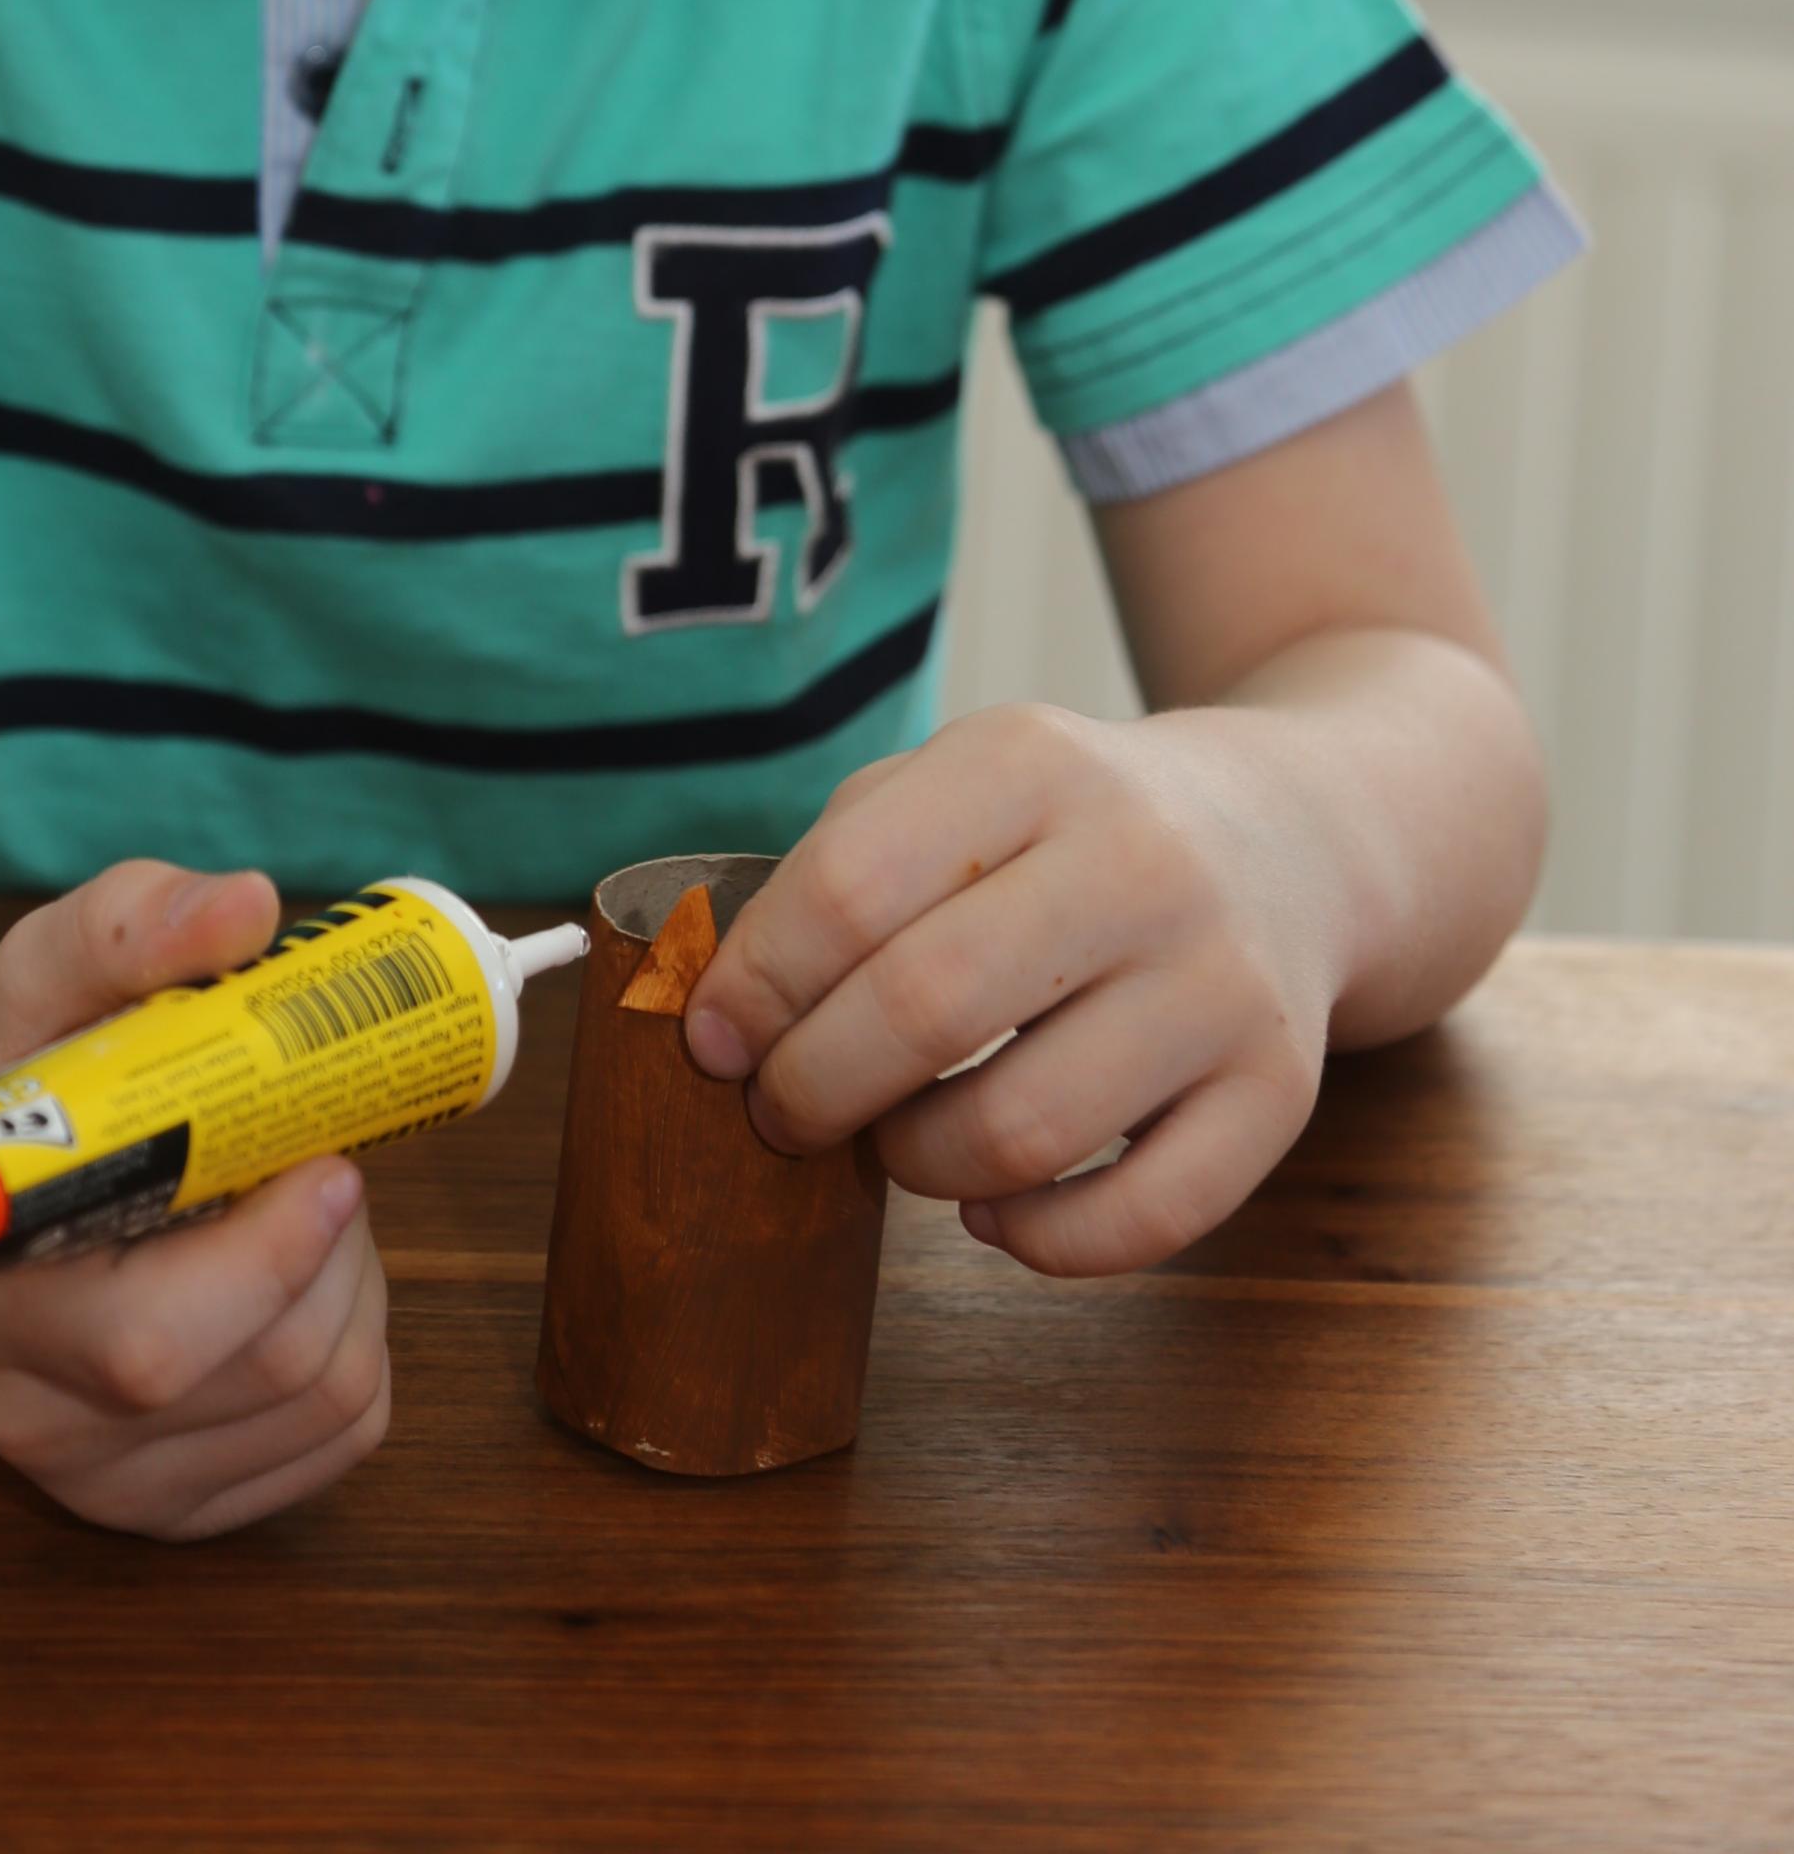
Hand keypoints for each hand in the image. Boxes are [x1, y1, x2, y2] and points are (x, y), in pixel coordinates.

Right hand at [0, 860, 390, 1538]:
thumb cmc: (29, 1058)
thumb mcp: (55, 966)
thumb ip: (136, 924)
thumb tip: (246, 906)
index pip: (155, 1344)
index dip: (272, 1258)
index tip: (328, 1158)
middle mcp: (42, 1420)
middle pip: (269, 1374)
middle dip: (336, 1253)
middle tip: (322, 1162)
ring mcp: (112, 1482)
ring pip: (326, 1406)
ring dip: (356, 1290)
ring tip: (299, 1207)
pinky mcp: (183, 1508)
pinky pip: (342, 1441)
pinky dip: (361, 1346)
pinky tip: (300, 1278)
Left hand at [683, 702, 1343, 1273]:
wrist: (1289, 834)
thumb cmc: (1068, 828)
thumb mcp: (960, 783)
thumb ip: (841, 867)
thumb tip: (722, 1012)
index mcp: (1029, 763)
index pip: (848, 887)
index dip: (756, 985)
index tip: (713, 1042)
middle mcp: (1139, 860)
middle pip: (924, 1010)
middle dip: (815, 1088)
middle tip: (785, 1112)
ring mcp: (1222, 981)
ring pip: (1021, 1133)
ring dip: (918, 1165)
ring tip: (898, 1140)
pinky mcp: (1280, 1092)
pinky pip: (1140, 1221)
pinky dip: (1039, 1241)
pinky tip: (995, 1207)